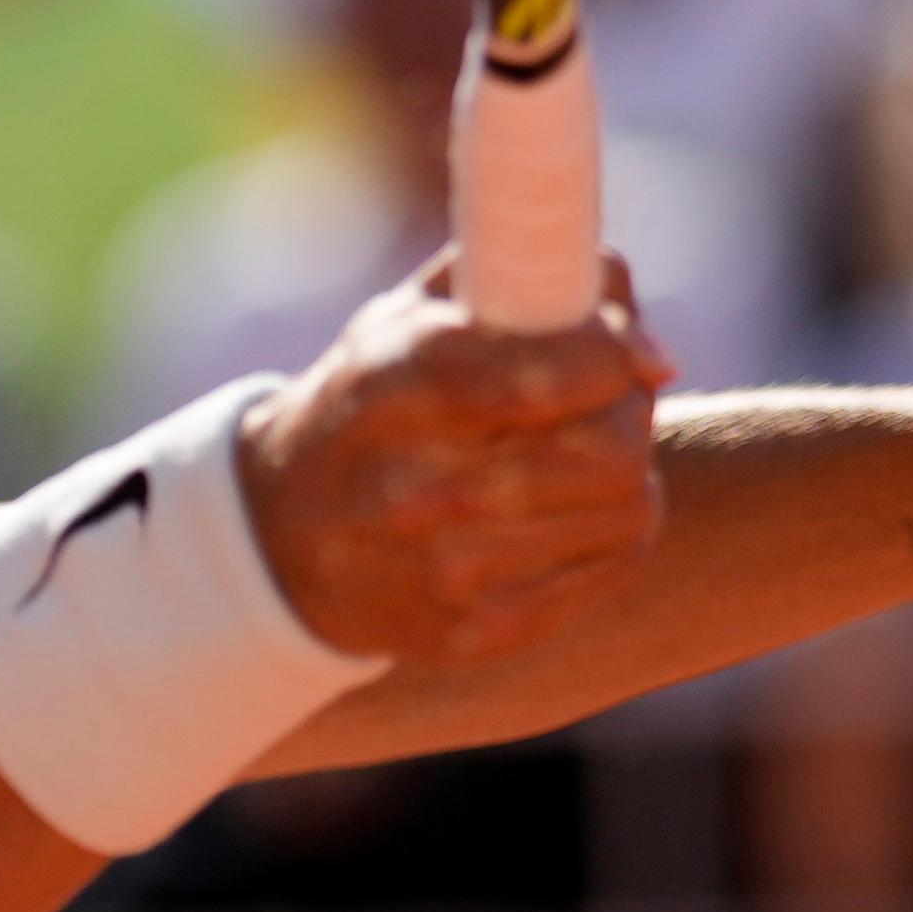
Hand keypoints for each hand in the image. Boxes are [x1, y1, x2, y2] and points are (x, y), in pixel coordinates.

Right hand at [242, 259, 672, 663]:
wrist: (280, 548)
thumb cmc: (370, 409)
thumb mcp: (406, 321)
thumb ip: (516, 279)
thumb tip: (632, 321)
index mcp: (395, 388)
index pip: (542, 375)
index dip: (612, 355)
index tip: (631, 352)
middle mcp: (417, 487)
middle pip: (605, 447)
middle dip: (630, 409)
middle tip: (620, 397)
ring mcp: (448, 571)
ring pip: (623, 509)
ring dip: (632, 471)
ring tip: (598, 453)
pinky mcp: (479, 632)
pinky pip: (611, 566)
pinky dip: (618, 528)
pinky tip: (581, 509)